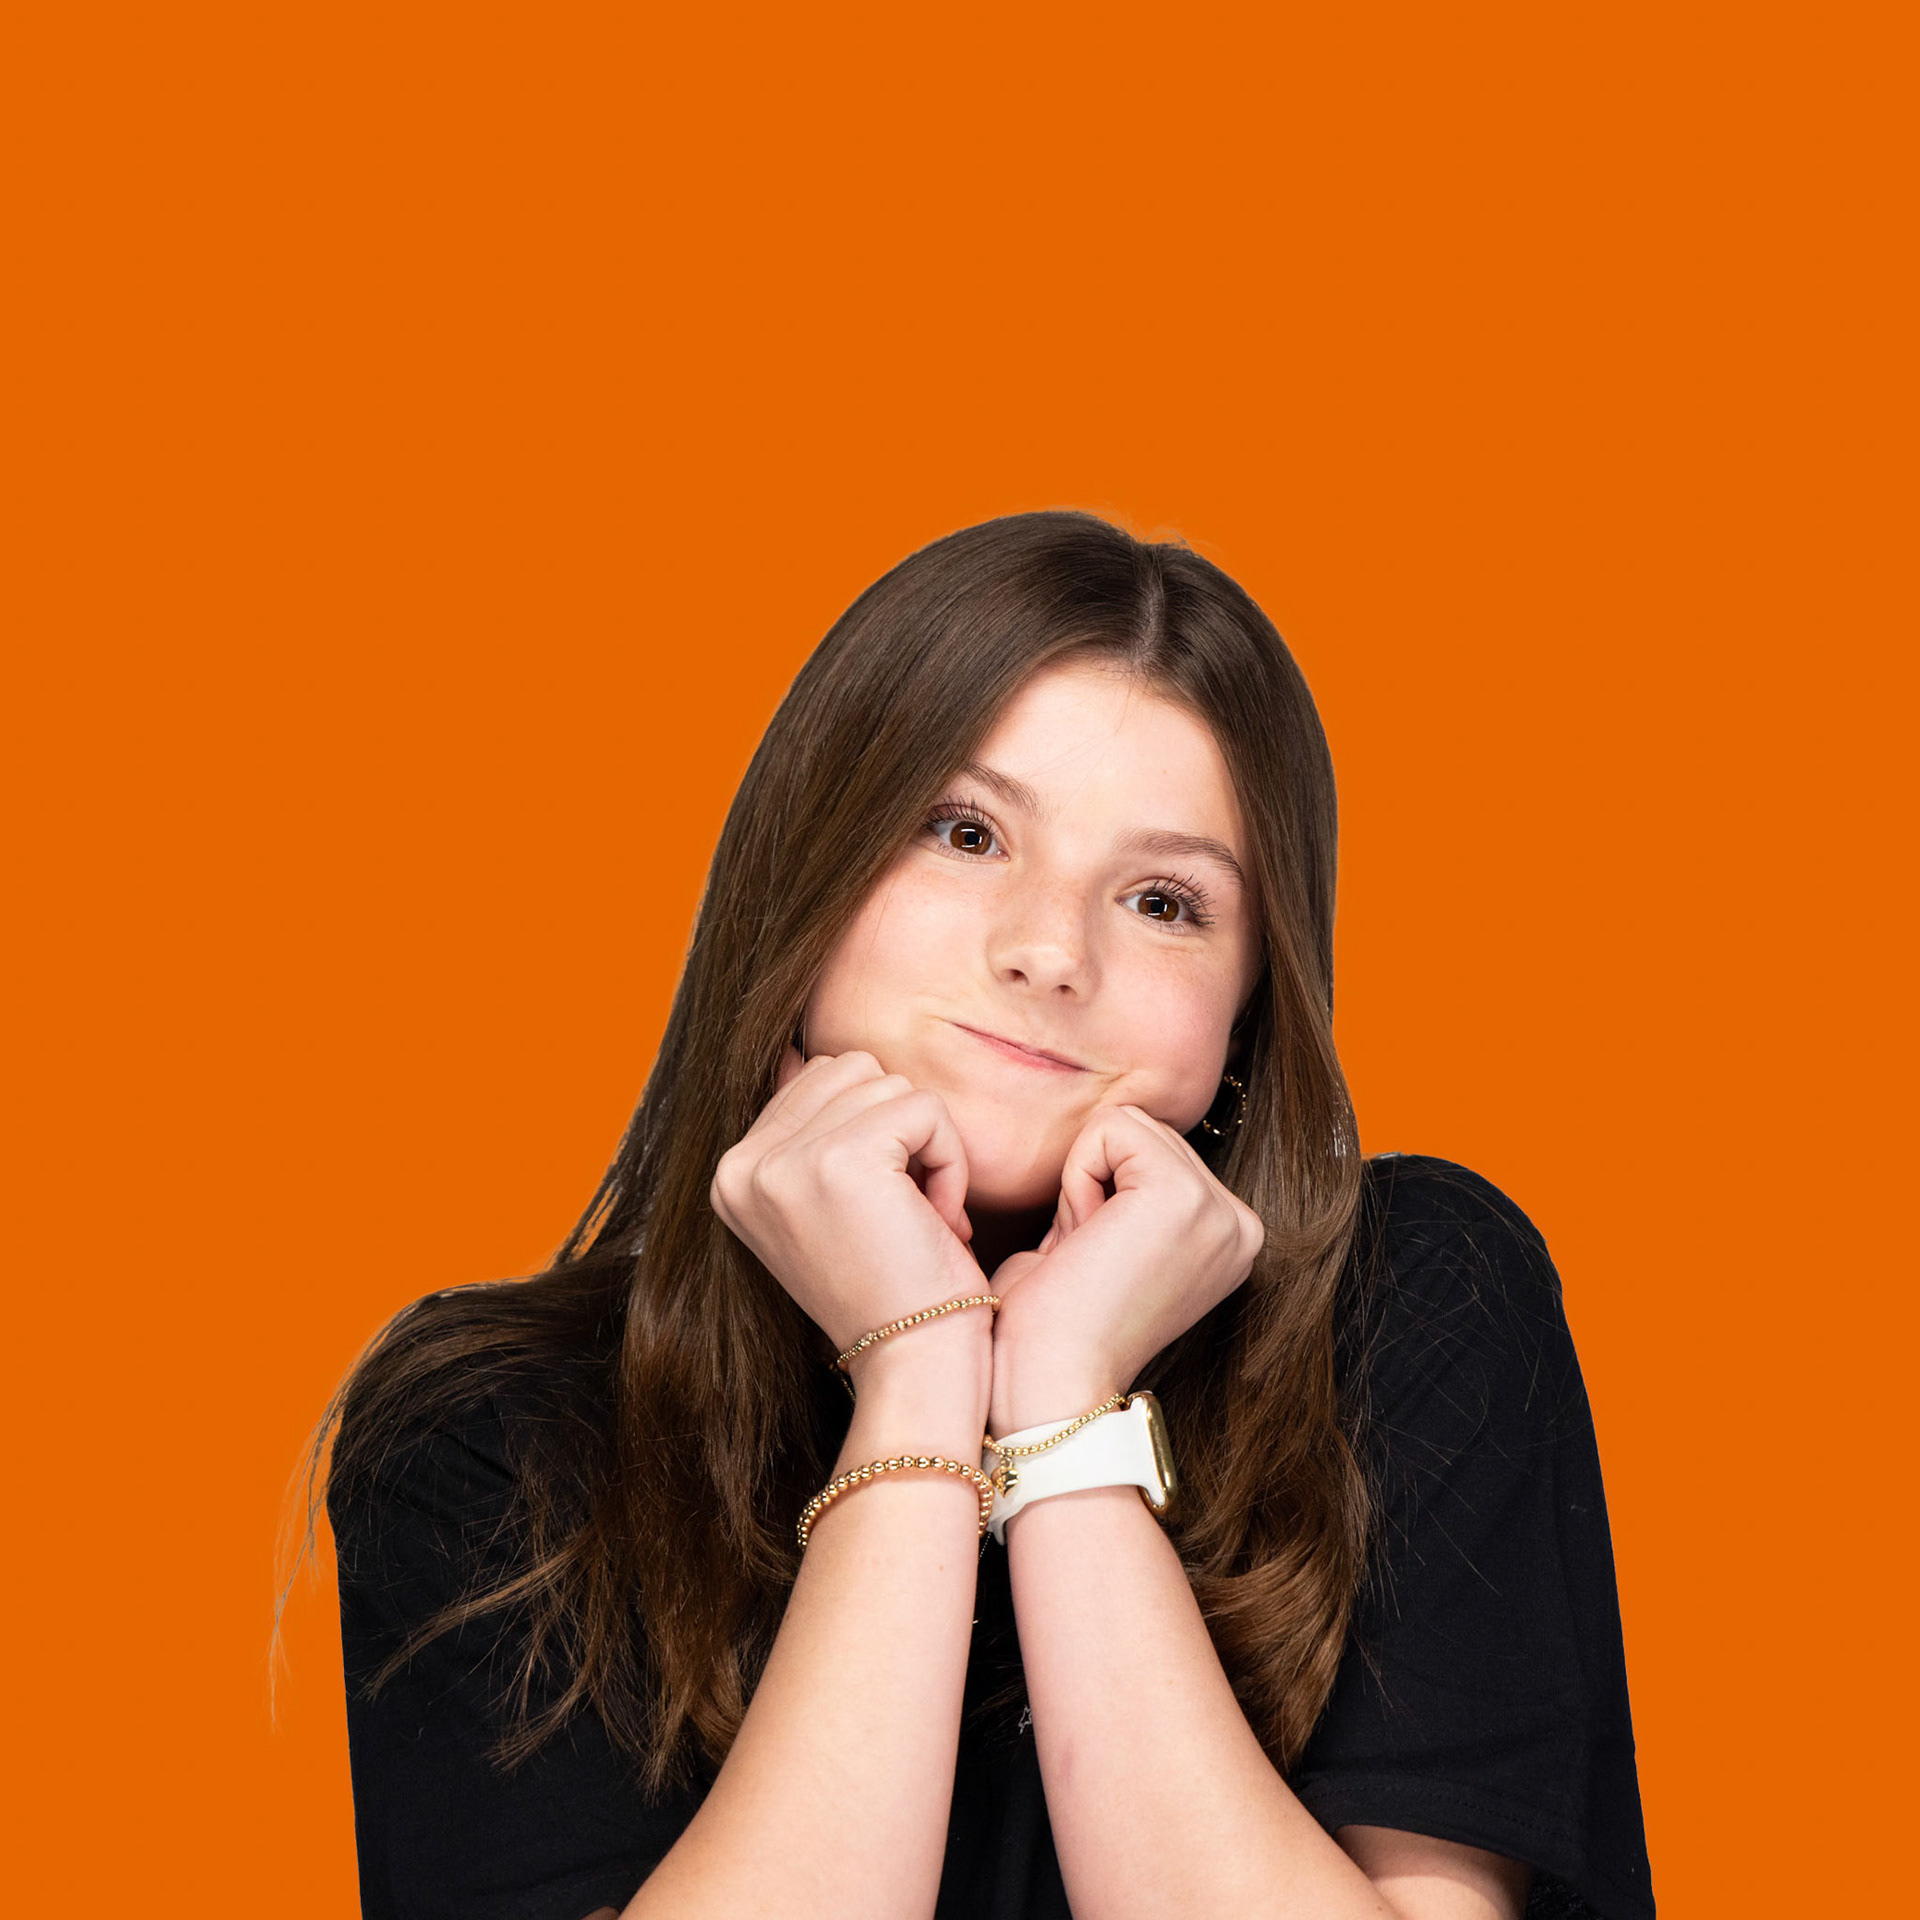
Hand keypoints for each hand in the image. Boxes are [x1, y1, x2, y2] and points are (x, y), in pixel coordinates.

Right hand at [710, 1048, 984, 1362]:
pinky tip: (937, 1221)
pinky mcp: (840, 1160)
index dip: (873, 1130)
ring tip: (918, 1217)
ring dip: (927, 1146)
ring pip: (890, 1085)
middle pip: (853, 1070)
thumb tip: (794, 1050)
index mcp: (732, 1174)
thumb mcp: (824, 1204)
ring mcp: (784, 1162)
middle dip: (898, 1129)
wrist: (912, 1363)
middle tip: (904, 1210)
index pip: (818, 1078)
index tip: (877, 1209)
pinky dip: (951, 1161)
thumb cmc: (889, 1287)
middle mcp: (742, 1166)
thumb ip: (805, 1130)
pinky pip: (924, 1110)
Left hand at [986, 1104, 1263, 1435]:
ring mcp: (1219, 1210)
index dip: (1102, 1194)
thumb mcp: (1111, 1242)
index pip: (1153, 1150)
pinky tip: (1084, 1241)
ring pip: (1124, 1125)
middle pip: (1141, 1130)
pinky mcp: (1182, 1196)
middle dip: (1095, 1183)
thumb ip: (1124, 1190)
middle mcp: (1240, 1225)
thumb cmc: (1055, 1326)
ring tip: (1088, 1253)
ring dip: (1084, 1182)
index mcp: (1229, 1237)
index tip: (1097, 1262)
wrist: (1050, 1384)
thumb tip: (1112, 1131)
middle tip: (1087, 1259)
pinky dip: (1076, 1178)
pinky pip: (1109, 1129)